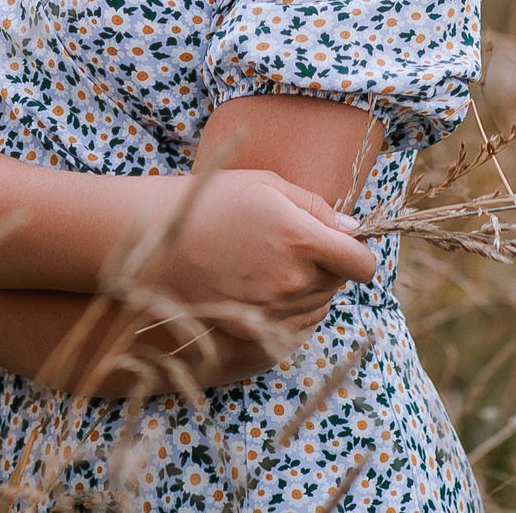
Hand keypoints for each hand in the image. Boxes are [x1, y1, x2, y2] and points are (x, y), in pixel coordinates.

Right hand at [126, 168, 376, 339]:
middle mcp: (295, 281)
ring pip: (316, 305)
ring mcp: (274, 311)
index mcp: (303, 240)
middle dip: (326, 266)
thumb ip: (314, 206)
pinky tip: (260, 286)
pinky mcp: (254, 331)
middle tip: (291, 246)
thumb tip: (350, 228)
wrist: (154, 243)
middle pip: (338, 283)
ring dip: (307, 287)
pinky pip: (293, 326)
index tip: (342, 245)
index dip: (356, 253)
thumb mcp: (264, 185)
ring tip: (270, 264)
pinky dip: (287, 309)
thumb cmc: (208, 202)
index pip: (361, 263)